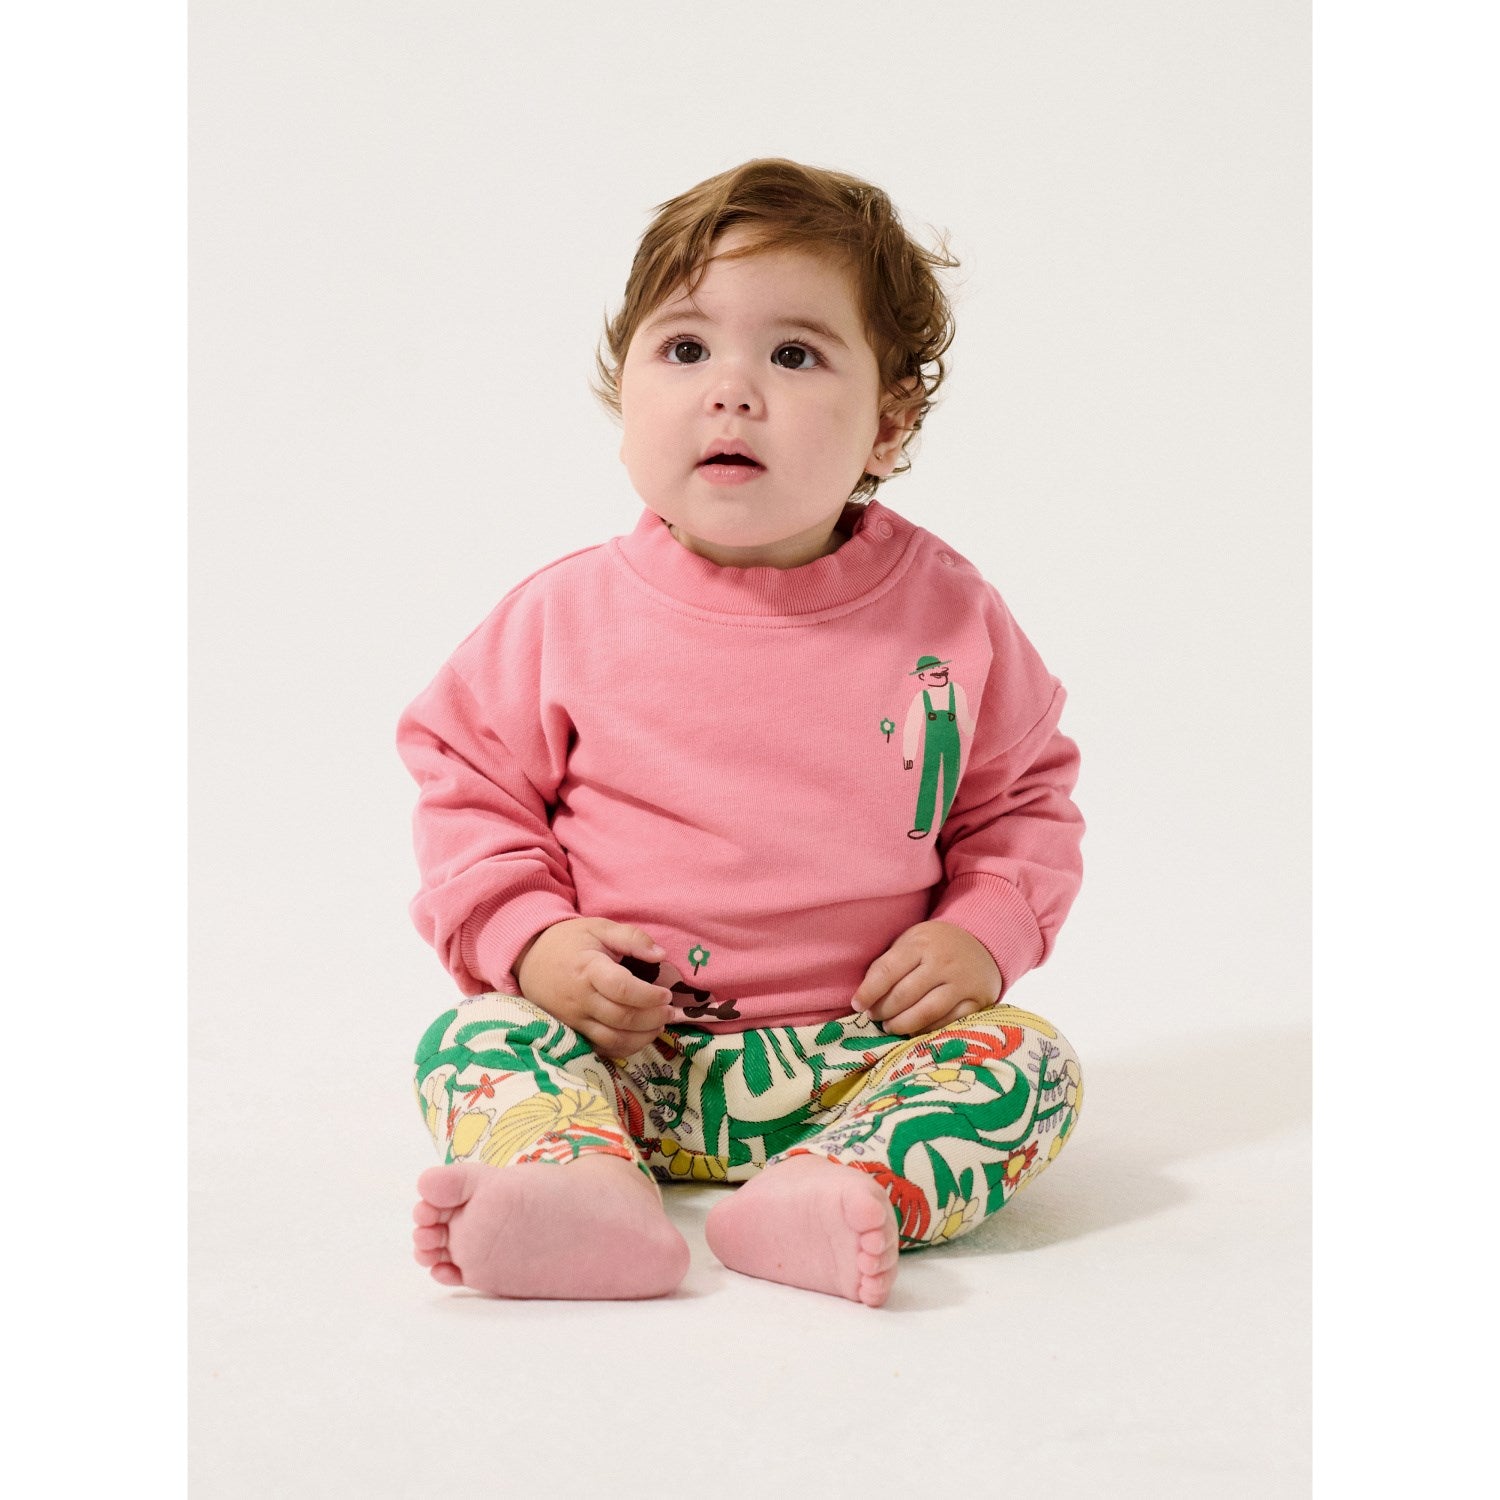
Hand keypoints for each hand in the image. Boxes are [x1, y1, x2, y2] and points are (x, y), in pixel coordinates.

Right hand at [513, 917, 673, 1059]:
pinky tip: (638, 1037)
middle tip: (669, 1012)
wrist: (529, 958)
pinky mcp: (571, 1031)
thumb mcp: (599, 927)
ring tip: (658, 1026)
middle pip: (621, 1018)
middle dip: (652, 1018)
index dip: (649, 996)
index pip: (622, 988)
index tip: (666, 994)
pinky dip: (623, 1048)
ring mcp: (573, 1019)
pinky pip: (600, 1048)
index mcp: (588, 968)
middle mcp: (580, 998)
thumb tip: (661, 954)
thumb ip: (632, 938)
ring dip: (642, 1038)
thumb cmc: (569, 941)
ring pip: (612, 1039)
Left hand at [850, 920, 1001, 1036]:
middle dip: (883, 1010)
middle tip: (874, 1016)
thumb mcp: (911, 941)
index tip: (857, 1004)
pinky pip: (948, 1022)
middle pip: (904, 995)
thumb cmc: (935, 944)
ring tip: (890, 1026)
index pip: (887, 971)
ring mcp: (962, 983)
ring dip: (902, 1024)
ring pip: (926, 1012)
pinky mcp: (977, 1000)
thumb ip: (889, 964)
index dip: (869, 992)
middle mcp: (943, 962)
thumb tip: (864, 996)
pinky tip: (914, 1030)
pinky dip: (927, 1030)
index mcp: (921, 943)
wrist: (982, 941)